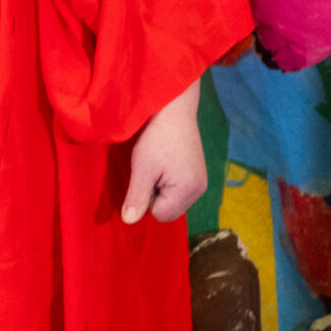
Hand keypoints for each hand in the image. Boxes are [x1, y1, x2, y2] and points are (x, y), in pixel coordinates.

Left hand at [121, 80, 206, 224]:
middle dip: (155, 196)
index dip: (146, 198)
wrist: (175, 108)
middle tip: (152, 170)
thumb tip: (129, 222)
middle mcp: (200, 190)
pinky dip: (169, 182)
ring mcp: (201, 182)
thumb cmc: (158, 136)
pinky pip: (179, 191)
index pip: (159, 214)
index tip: (147, 174)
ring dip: (161, 189)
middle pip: (168, 211)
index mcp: (188, 190)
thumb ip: (137, 197)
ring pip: (173, 202)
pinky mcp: (198, 174)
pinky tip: (166, 163)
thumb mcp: (142, 167)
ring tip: (159, 165)